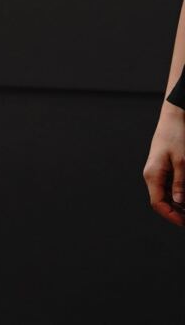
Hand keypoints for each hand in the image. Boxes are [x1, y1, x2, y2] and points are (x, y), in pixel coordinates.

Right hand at [148, 103, 184, 226]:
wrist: (174, 117)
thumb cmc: (176, 136)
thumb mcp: (182, 161)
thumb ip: (180, 184)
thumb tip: (179, 202)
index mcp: (153, 175)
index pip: (158, 204)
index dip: (171, 216)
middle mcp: (152, 175)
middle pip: (162, 201)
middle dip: (177, 211)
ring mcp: (157, 171)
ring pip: (167, 194)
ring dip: (179, 202)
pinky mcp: (163, 167)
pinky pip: (169, 186)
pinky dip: (179, 192)